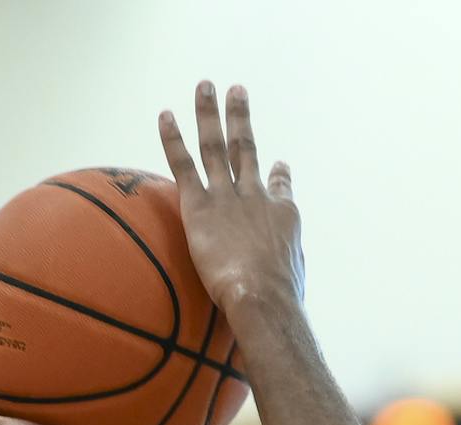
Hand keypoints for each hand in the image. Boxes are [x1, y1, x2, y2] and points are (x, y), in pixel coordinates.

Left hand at [158, 82, 304, 321]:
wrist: (263, 296)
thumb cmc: (281, 301)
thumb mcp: (294, 279)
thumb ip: (288, 266)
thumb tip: (290, 282)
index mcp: (283, 215)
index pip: (280, 188)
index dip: (278, 174)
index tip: (279, 163)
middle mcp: (257, 196)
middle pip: (247, 149)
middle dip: (240, 118)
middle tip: (236, 91)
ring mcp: (228, 197)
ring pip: (216, 146)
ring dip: (209, 114)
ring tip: (204, 86)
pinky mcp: (199, 207)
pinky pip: (184, 165)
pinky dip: (173, 139)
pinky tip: (165, 115)